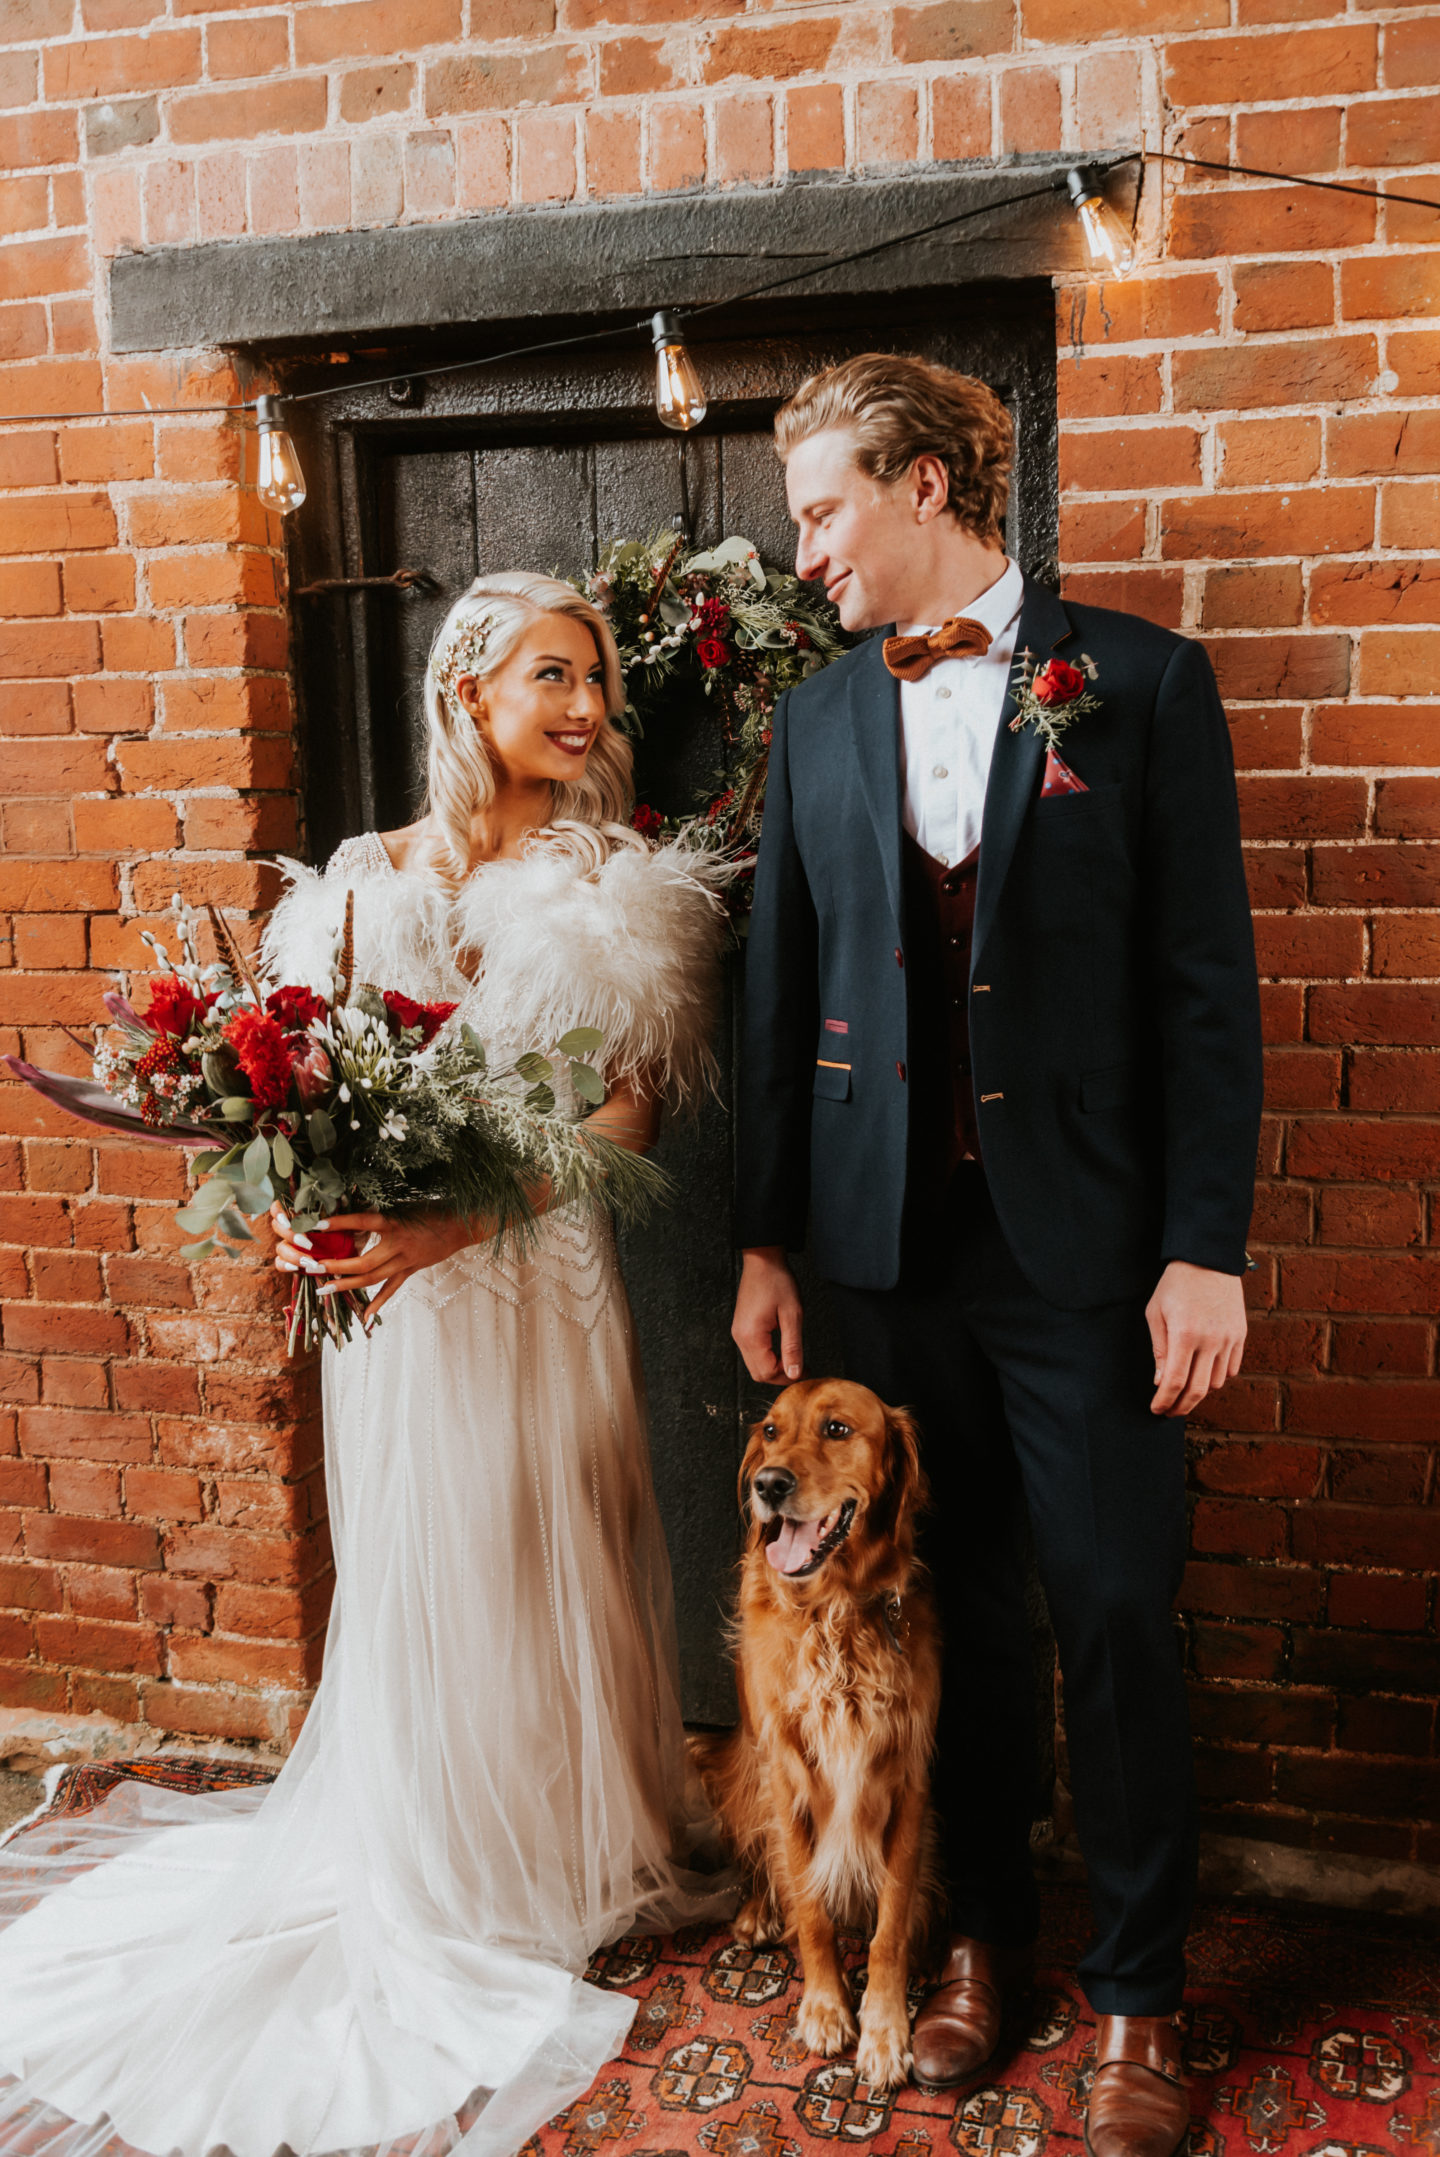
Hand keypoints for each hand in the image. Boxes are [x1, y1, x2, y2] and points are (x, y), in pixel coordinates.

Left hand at [270, 1206, 480, 1318]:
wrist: (461, 1225)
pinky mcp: (411, 1270)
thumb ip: (379, 1213)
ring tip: (324, 1289)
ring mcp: (405, 1261)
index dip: (340, 1223)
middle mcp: (398, 1245)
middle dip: (336, 1266)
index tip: (317, 1224)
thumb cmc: (431, 1210)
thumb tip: (350, 1214)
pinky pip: (392, 1289)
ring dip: (347, 1285)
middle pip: (363, 1263)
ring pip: (373, 1279)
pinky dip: (378, 1303)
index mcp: (395, 1223)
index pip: (363, 1223)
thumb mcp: (403, 1205)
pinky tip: (365, 1317)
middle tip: (313, 1268)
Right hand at [732, 1246, 804, 1384]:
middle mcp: (740, 1338)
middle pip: (758, 1374)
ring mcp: (738, 1334)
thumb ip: (793, 1347)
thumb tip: (794, 1374)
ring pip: (755, 1366)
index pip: (767, 1373)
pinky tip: (782, 1350)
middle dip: (780, 1376)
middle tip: (802, 1368)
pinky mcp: (741, 1329)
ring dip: (774, 1368)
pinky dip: (768, 1358)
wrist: (763, 1261)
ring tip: (794, 1359)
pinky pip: (753, 1354)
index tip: (806, 1370)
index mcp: (751, 1336)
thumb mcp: (792, 1315)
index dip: (787, 1376)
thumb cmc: (778, 1282)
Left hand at [1145, 1260, 1246, 1416]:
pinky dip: (1218, 1378)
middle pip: (1198, 1390)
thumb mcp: (1156, 1312)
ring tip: (1185, 1391)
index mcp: (1184, 1334)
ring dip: (1200, 1391)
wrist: (1208, 1260)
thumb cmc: (1175, 1285)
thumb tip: (1161, 1382)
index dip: (1164, 1401)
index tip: (1156, 1409)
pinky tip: (1204, 1374)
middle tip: (1170, 1412)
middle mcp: (1210, 1340)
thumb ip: (1159, 1349)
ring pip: (1217, 1382)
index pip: (1174, 1381)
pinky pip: (1232, 1369)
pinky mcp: (1241, 1335)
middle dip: (1181, 1406)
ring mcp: (1229, 1339)